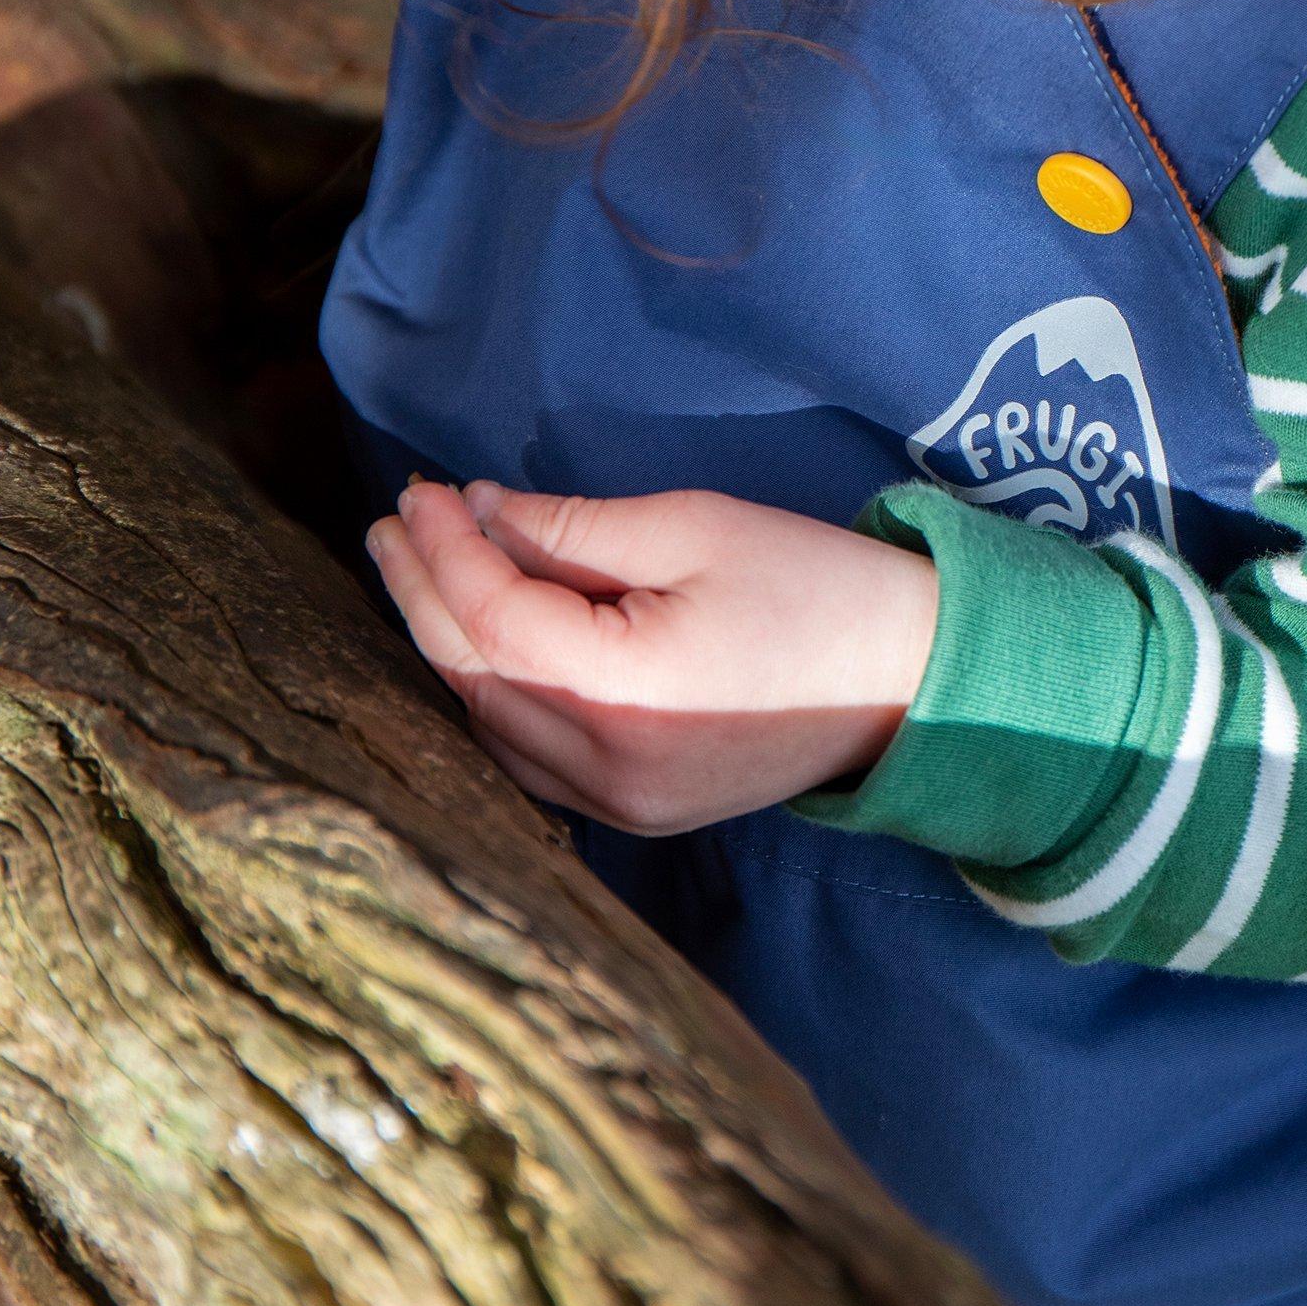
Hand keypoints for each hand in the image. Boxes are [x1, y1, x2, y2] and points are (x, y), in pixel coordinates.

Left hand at [367, 481, 940, 830]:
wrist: (910, 680)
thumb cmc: (814, 586)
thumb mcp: (695, 527)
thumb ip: (574, 527)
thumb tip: (476, 512)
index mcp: (625, 691)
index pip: (492, 615)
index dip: (444, 548)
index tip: (421, 489)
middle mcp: (609, 768)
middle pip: (476, 676)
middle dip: (425, 592)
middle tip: (396, 521)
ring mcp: (621, 806)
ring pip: (492, 726)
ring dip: (451, 646)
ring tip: (424, 569)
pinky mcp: (636, 816)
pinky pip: (529, 762)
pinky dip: (494, 698)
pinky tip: (480, 643)